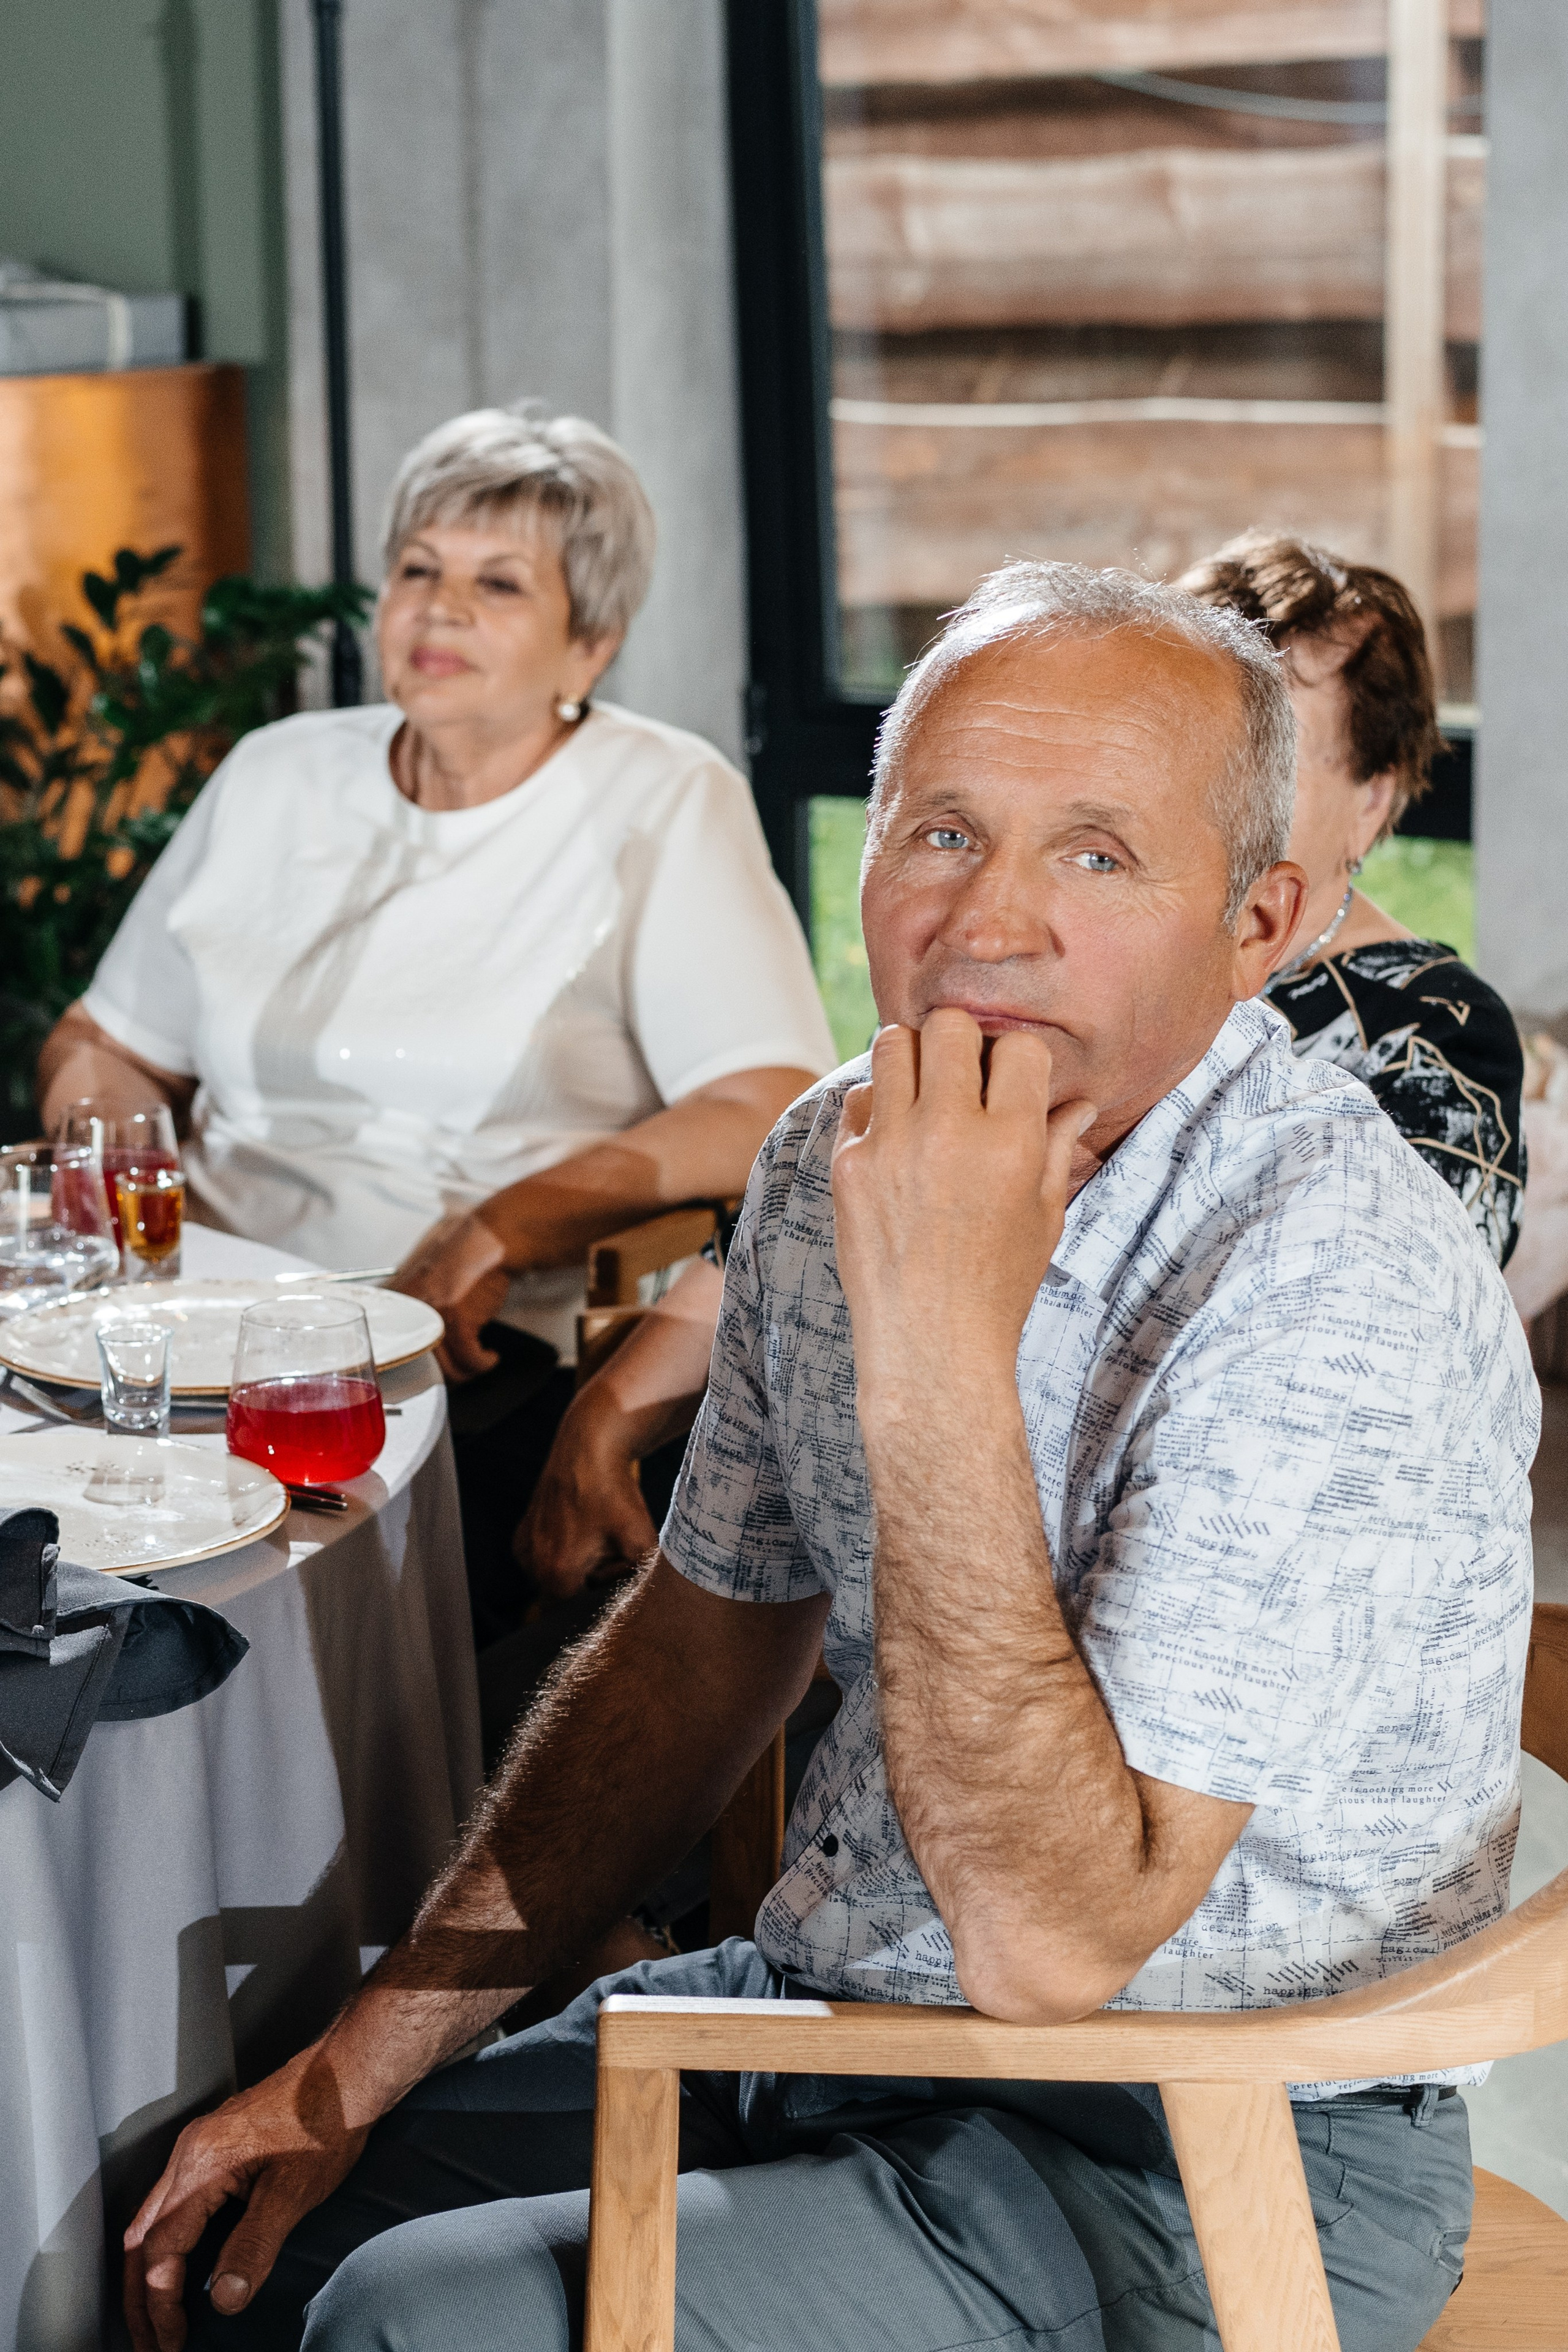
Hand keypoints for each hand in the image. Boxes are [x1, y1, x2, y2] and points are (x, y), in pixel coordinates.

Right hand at [123, 2043, 368, 2351]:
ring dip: (147, 2272)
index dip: (161, 2302)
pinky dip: (164, 2244)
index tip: (172, 2342)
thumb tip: (223, 2299)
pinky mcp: (211, 2146)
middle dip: (139, 2297)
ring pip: (150, 2219)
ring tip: (155, 2317)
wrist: (347, 2070)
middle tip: (149, 2344)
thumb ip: (254, 2247)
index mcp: (201, 2165)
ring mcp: (197, 2146)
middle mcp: (189, 2153)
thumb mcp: (293, 2192)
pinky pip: (169, 2203)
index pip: (161, 2250)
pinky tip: (178, 2266)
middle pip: (140, 2237)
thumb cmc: (327, 2122)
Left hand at [389, 1211, 510, 1380]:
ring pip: (445, 1366)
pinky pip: (469, 1359)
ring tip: (476, 1364)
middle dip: (442, 1375)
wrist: (488, 1240)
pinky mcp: (458, 1319)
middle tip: (457, 1374)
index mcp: (394, 1300)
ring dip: (466, 1372)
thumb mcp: (421, 1279)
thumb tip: (409, 1338)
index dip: (413, 1366)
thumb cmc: (461, 1258)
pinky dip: (482, 1364)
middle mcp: (407, 1308)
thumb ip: (409, 1305)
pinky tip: (489, 1358)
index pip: (390, 1348)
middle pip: (418, 1363)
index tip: (429, 1371)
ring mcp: (431, 1314)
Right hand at [515, 1392, 658, 1598]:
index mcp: (557, 1573)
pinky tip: (580, 1531)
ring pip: (552, 1581)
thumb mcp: (642, 1540)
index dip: (600, 1605)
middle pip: (563, 1600)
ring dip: (573, 1572)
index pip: (577, 1617)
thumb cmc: (616, 1493)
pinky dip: (561, 1555)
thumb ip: (644, 1581)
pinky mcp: (521, 1535)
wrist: (589, 1446)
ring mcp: (523, 1549)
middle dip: (588, 1588)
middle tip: (611, 1557)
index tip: (616, 1581)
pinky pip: (542, 1562)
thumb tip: (647, 1605)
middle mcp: (532, 1565)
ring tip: (596, 1541)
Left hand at [830, 1013, 1094, 1407]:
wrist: (930, 1347)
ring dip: (912, 1058)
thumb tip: (1079, 1101)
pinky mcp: (849, 1164)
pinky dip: (876, 1105)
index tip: (1011, 1083)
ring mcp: (892, 1145)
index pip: (1018, 1046)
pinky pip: (858, 1098)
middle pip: (950, 1026)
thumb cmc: (999, 1285)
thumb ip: (1056, 1146)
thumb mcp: (1044, 1217)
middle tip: (963, 1074)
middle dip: (962, 1043)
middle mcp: (950, 1132)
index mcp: (1011, 1142)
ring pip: (893, 1043)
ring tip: (923, 1090)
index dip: (1019, 1060)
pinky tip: (894, 1136)